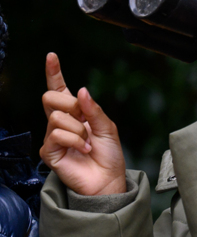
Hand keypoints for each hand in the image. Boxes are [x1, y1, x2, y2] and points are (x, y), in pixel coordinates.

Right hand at [40, 54, 127, 196]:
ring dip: (78, 129)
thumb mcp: (107, 127)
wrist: (107, 179)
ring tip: (87, 143)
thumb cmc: (108, 155)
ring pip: (56, 117)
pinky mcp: (48, 151)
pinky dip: (74, 140)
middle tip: (85, 121)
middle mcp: (60, 123)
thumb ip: (93, 109)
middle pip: (50, 98)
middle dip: (71, 106)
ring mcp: (52, 136)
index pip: (59, 90)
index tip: (51, 57)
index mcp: (75, 114)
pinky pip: (57, 134)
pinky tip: (83, 150)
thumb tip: (81, 91)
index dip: (54, 73)